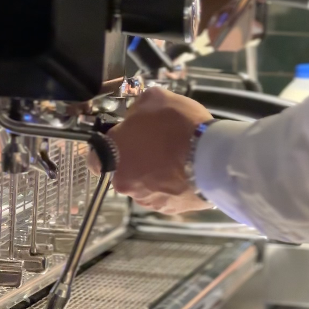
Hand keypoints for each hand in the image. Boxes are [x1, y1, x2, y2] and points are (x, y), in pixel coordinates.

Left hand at [89, 87, 213, 214]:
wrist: (213, 158)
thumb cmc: (179, 126)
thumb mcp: (156, 98)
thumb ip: (139, 106)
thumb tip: (137, 111)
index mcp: (113, 155)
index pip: (95, 156)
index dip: (108, 147)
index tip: (122, 141)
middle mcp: (124, 182)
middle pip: (125, 170)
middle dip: (137, 160)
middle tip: (158, 145)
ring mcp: (147, 199)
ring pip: (145, 185)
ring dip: (155, 175)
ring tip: (178, 160)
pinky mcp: (169, 210)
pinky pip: (166, 196)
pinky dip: (172, 186)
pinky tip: (188, 172)